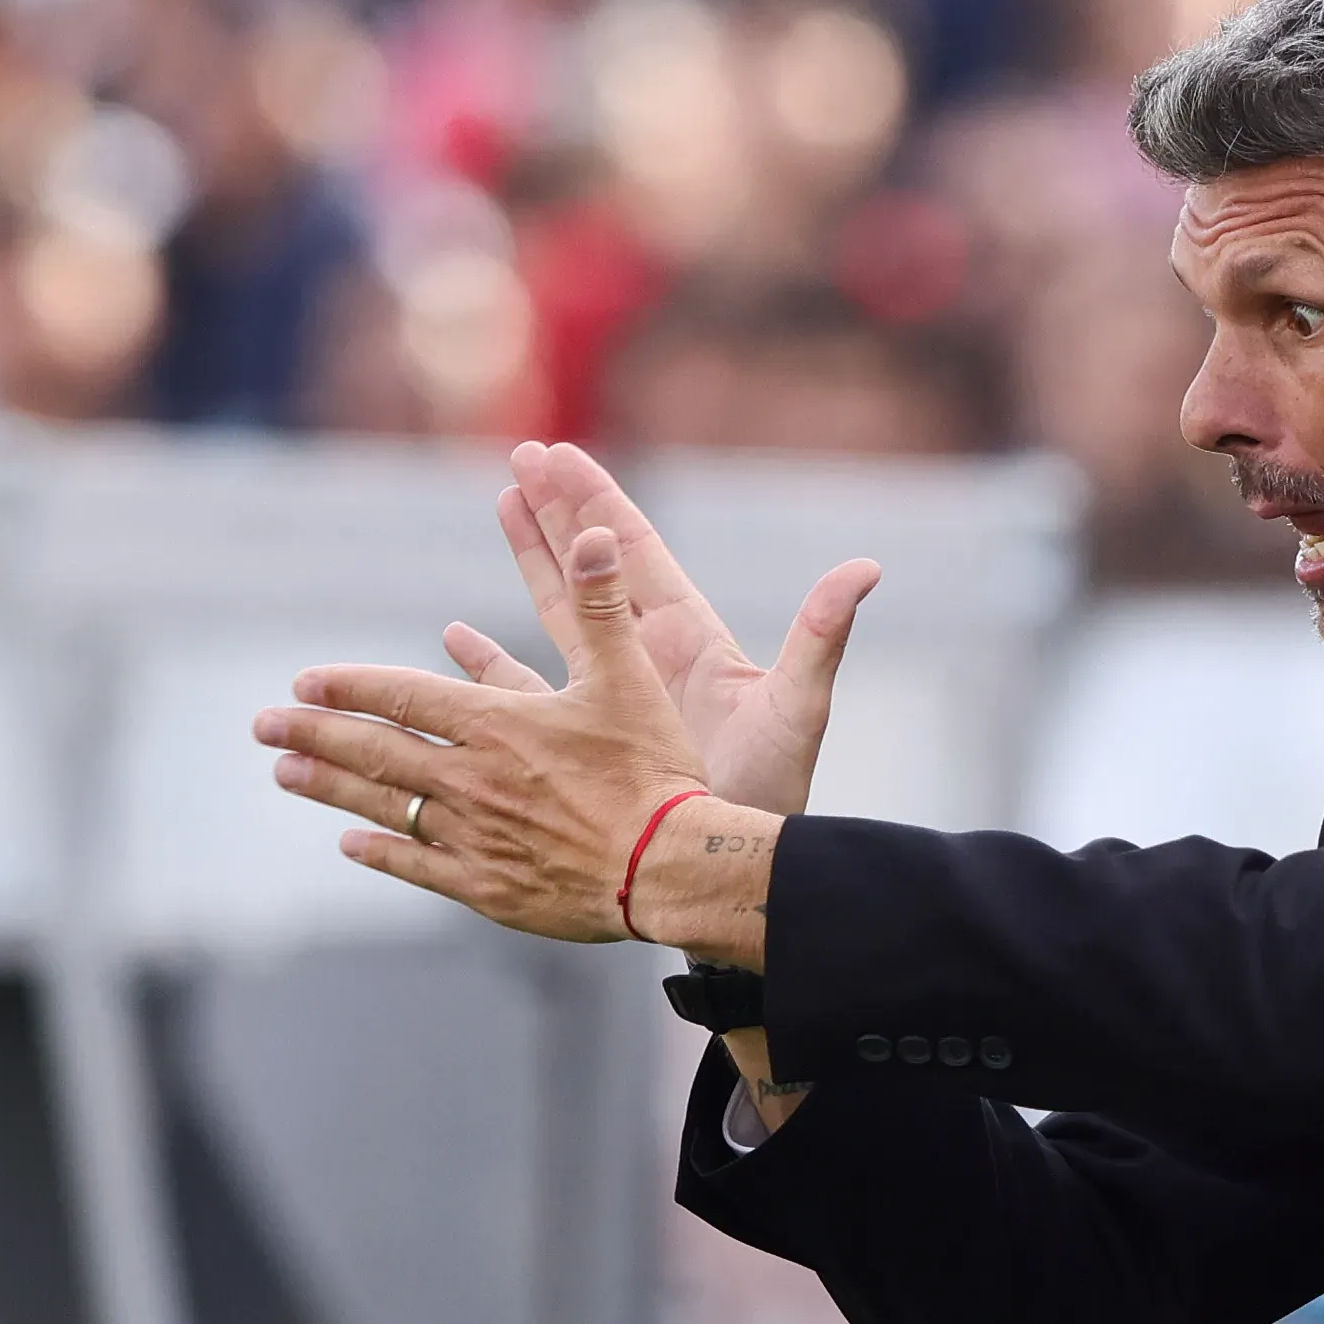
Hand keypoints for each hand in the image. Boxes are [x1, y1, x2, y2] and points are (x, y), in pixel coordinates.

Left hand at [257, 524, 747, 944]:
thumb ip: (601, 608)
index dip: (351, 686)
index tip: (305, 680)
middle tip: (262, 725)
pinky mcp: (486, 886)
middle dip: (313, 733)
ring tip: (284, 772)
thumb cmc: (652, 771)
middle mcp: (469, 778)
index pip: (403, 697)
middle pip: (376, 750)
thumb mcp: (628, 679)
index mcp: (495, 725)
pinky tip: (350, 844)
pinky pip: (416, 865)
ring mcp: (472, 836)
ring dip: (329, 786)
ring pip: (385, 804)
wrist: (666, 866)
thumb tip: (597, 535)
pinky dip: (379, 851)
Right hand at [442, 440, 881, 816]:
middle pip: (596, 565)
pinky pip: (528, 690)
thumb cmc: (770, 795)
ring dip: (532, 561)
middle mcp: (651, 658)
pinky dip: (491, 662)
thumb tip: (866, 568)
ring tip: (501, 505)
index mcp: (691, 641)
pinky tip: (457, 638)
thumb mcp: (797, 711)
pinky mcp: (588, 742)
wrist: (730, 869)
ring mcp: (618, 698)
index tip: (557, 454)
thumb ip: (821, 638)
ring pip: (561, 612)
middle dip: (560, 511)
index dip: (596, 502)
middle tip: (520, 456)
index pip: (636, 553)